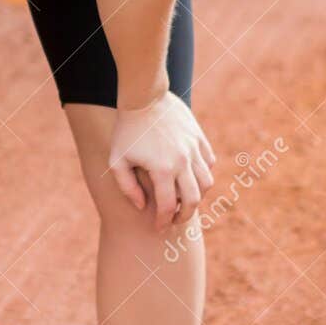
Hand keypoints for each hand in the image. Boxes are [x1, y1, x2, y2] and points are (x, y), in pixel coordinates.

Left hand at [108, 90, 215, 231]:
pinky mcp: (199, 138)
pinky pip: (208, 162)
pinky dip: (203, 174)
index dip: (163, 221)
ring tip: (185, 200)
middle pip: (193, 200)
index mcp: (162, 169)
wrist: (144, 97)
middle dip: (184, 216)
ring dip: (197, 196)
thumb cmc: (126, 130)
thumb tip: (143, 206)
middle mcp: (182, 161)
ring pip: (206, 182)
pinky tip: (191, 177)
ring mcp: (193, 148)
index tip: (159, 227)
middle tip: (175, 220)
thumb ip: (127, 187)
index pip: (168, 206)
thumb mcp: (116, 161)